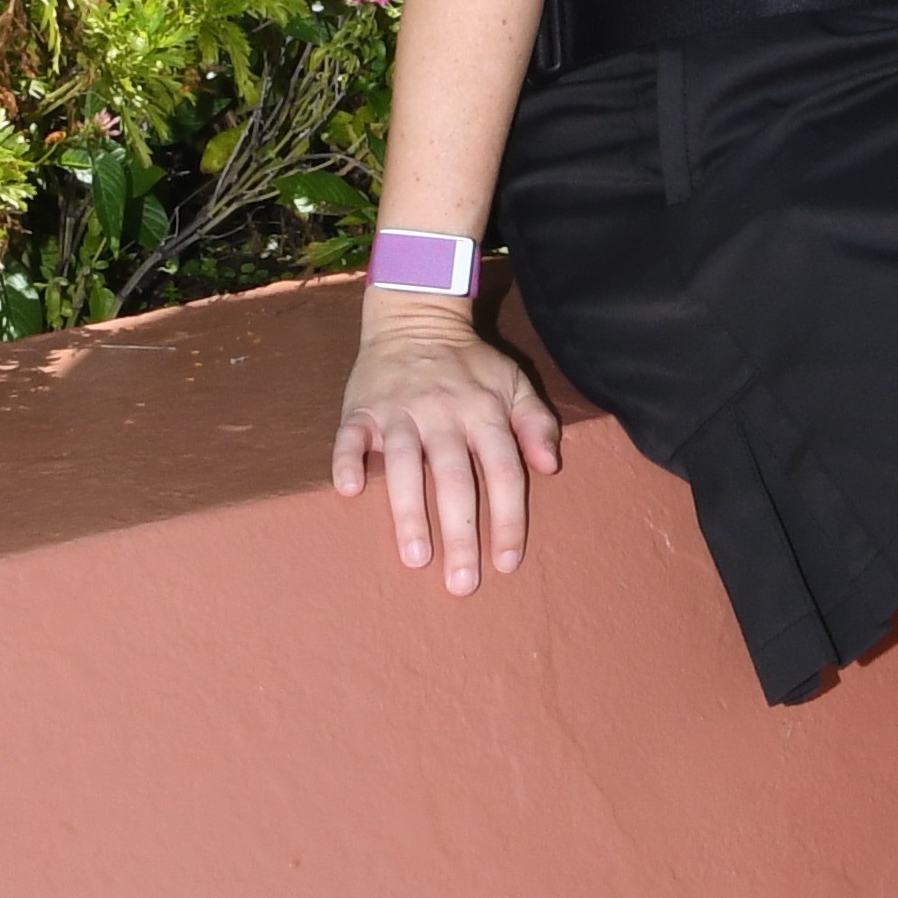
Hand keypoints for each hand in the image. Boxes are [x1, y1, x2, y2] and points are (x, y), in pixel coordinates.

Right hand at [332, 304, 565, 595]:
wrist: (415, 314)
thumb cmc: (470, 363)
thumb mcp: (514, 381)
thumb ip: (536, 422)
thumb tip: (550, 466)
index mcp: (483, 411)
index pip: (502, 471)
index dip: (508, 517)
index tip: (508, 562)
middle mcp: (443, 413)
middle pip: (455, 478)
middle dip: (460, 532)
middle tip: (461, 583)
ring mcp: (399, 410)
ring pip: (404, 464)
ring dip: (408, 510)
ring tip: (415, 557)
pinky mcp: (362, 407)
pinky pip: (351, 436)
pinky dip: (347, 461)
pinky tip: (348, 491)